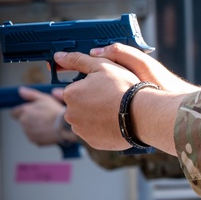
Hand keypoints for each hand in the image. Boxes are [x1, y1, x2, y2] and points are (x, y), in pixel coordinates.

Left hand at [9, 88, 73, 146]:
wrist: (64, 126)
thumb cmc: (55, 111)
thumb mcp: (44, 98)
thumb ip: (30, 94)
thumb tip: (20, 90)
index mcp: (24, 111)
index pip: (14, 113)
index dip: (21, 111)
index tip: (30, 112)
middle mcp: (24, 122)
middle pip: (22, 121)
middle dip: (29, 119)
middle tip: (43, 117)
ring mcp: (28, 132)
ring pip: (28, 129)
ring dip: (34, 127)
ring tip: (47, 124)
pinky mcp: (34, 140)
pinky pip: (34, 137)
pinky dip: (39, 135)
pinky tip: (48, 131)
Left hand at [55, 46, 197, 153]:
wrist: (142, 115)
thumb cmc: (123, 88)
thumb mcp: (102, 66)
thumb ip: (77, 60)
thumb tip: (58, 57)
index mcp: (70, 94)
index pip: (76, 88)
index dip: (92, 85)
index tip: (107, 86)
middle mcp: (70, 114)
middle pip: (79, 105)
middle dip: (92, 101)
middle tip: (112, 98)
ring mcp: (81, 130)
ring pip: (86, 120)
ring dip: (96, 115)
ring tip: (115, 111)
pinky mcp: (93, 142)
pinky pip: (95, 133)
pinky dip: (103, 128)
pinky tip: (116, 122)